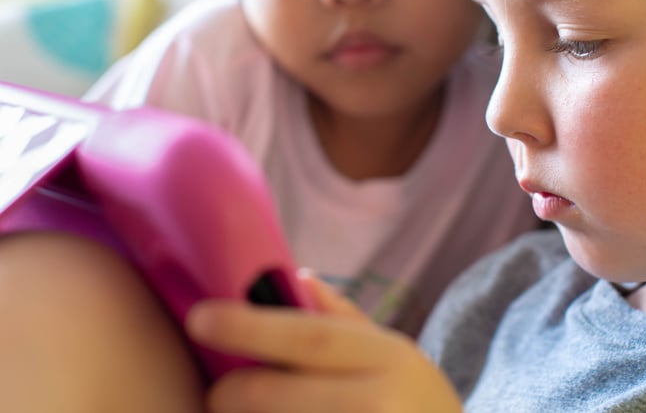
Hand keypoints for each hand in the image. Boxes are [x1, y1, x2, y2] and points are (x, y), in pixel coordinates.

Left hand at [186, 273, 462, 412]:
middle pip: (274, 396)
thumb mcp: (394, 355)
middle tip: (219, 392)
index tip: (199, 318)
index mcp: (390, 358)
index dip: (248, 327)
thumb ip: (343, 319)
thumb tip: (295, 276)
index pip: (307, 337)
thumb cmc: (416, 405)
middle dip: (231, 394)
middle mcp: (382, 403)